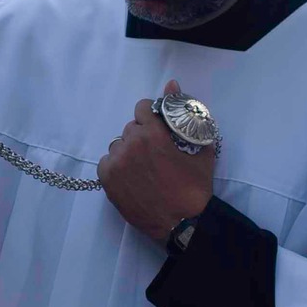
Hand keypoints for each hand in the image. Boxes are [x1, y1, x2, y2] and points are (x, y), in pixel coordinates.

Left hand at [98, 80, 214, 246]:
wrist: (182, 223)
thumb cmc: (194, 187)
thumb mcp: (200, 149)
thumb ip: (185, 114)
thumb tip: (172, 83)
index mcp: (153, 133)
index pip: (141, 108)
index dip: (150, 116)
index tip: (155, 126)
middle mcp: (131, 144)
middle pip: (130, 128)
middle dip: (141, 136)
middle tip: (153, 153)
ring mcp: (117, 163)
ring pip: (118, 146)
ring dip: (128, 152)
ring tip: (142, 168)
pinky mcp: (107, 181)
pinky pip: (107, 163)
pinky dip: (116, 167)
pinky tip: (130, 177)